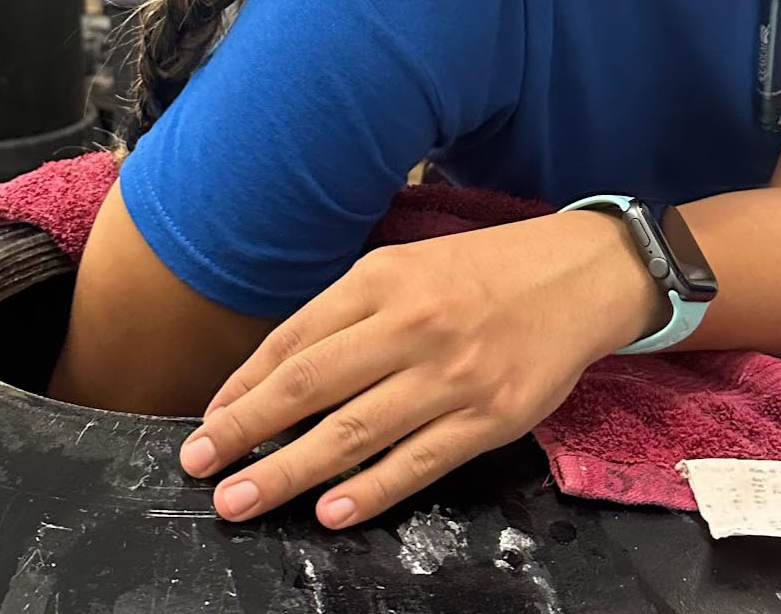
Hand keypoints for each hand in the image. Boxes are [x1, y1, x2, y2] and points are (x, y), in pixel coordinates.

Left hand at [177, 210, 664, 528]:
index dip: (244, 387)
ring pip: (354, 432)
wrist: (579, 275)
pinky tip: (329, 511)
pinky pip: (418, 461)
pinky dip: (370, 491)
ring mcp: (450, 375)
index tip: (208, 422)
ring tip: (243, 499)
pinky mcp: (490, 417)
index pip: (294, 340)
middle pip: (310, 386)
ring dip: (290, 471)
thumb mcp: (405, 269)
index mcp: (380, 280)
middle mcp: (410, 325)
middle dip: (246, 431)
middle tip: (201, 467)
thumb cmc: (480, 273)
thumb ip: (347, 315)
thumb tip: (280, 375)